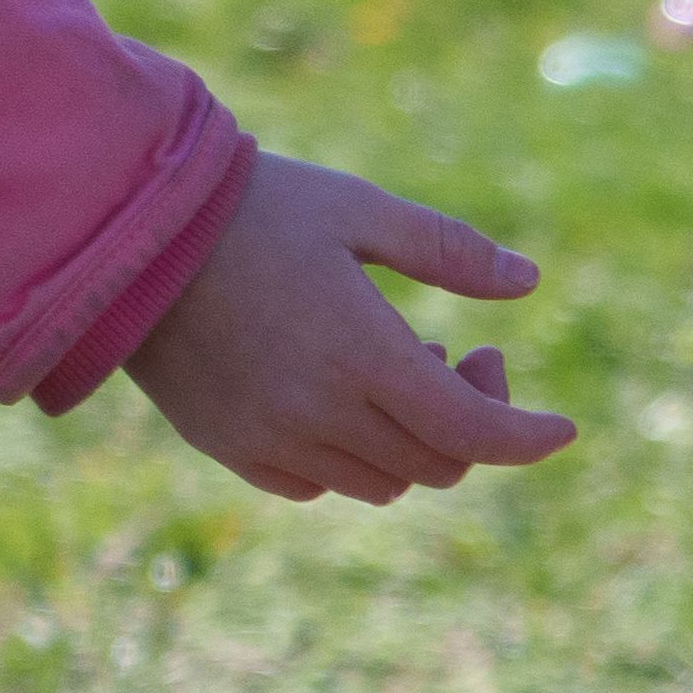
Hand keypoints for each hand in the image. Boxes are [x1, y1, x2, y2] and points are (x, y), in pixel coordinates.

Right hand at [122, 156, 577, 505]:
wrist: (129, 234)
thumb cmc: (254, 208)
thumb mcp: (361, 210)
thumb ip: (450, 250)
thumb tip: (529, 281)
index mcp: (362, 355)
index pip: (473, 432)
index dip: (527, 437)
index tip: (563, 429)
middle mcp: (318, 412)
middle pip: (437, 463)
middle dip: (475, 419)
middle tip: (466, 354)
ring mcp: (269, 439)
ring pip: (383, 482)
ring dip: (416, 440)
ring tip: (405, 367)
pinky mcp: (229, 447)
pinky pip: (318, 484)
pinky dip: (356, 456)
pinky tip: (348, 396)